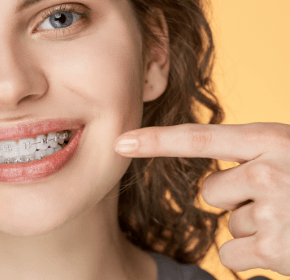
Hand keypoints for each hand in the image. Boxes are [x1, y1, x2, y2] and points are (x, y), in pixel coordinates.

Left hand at [114, 122, 289, 275]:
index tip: (120, 142)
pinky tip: (284, 245)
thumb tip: (208, 183)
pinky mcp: (273, 249)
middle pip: (209, 190)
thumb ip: (251, 155)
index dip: (156, 140)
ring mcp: (270, 211)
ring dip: (252, 228)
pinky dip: (252, 256)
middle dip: (235, 199)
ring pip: (226, 223)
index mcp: (270, 140)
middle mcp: (267, 172)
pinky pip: (230, 254)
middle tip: (281, 199)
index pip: (199, 139)